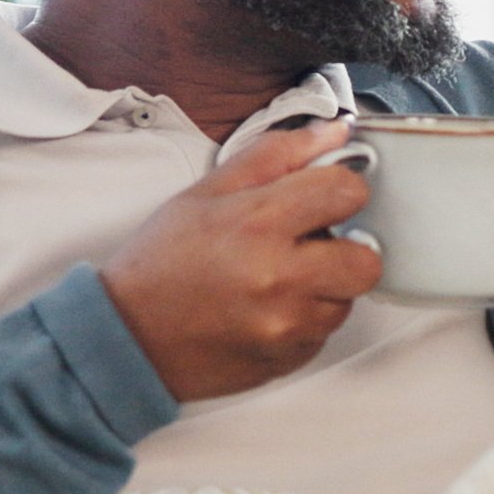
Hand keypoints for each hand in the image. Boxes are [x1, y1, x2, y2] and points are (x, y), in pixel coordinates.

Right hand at [98, 119, 384, 402]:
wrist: (128, 338)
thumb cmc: (162, 262)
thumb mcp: (207, 192)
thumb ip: (277, 156)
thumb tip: (334, 134)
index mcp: (258, 223)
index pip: (348, 192)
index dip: (341, 190)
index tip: (323, 198)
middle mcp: (278, 278)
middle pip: (365, 259)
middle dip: (345, 248)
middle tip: (309, 246)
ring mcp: (286, 326)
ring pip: (347, 300)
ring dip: (324, 287)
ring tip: (277, 280)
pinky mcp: (288, 359)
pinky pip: (323, 333)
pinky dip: (305, 318)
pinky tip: (266, 309)